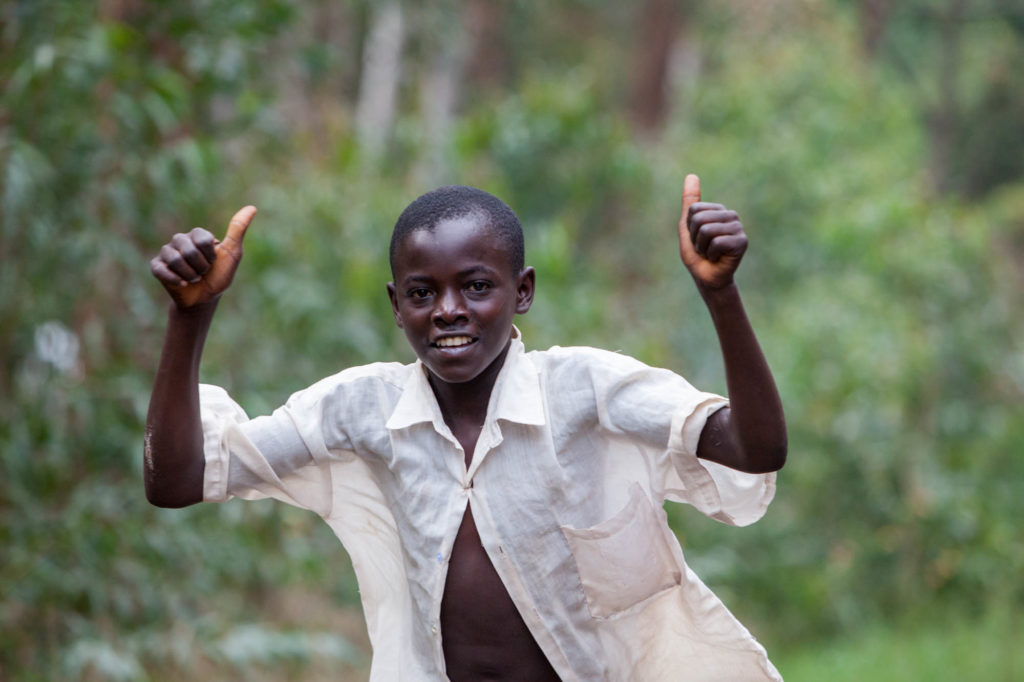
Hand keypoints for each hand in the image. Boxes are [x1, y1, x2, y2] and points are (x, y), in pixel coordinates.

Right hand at [150, 206, 256, 307]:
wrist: (205, 299)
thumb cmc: (219, 275)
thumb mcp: (232, 253)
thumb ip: (238, 230)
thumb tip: (252, 208)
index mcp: (197, 234)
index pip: (202, 240)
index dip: (211, 255)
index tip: (214, 261)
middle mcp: (180, 240)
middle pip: (188, 251)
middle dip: (201, 267)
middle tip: (203, 272)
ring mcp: (167, 252)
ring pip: (175, 260)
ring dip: (190, 275)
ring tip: (193, 278)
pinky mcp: (157, 266)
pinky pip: (161, 270)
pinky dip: (175, 280)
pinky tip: (183, 284)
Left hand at [677, 174, 746, 289]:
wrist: (707, 278)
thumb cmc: (698, 255)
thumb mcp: (688, 226)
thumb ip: (690, 201)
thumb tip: (691, 175)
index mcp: (717, 210)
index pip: (694, 210)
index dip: (689, 228)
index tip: (696, 238)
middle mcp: (730, 215)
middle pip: (699, 219)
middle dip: (695, 238)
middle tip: (704, 247)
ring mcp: (738, 227)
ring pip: (707, 230)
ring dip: (702, 247)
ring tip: (710, 252)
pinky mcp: (742, 241)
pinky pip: (717, 242)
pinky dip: (711, 254)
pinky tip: (718, 257)